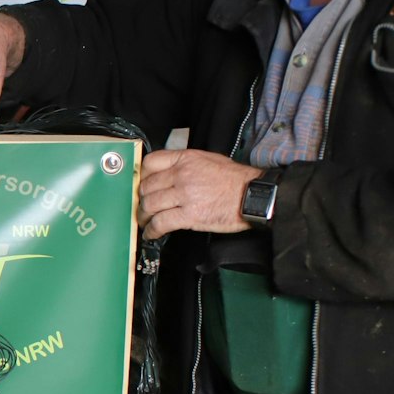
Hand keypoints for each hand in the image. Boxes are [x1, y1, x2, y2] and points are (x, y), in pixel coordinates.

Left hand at [136, 150, 264, 239]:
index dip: (142, 176)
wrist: (252, 195)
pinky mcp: (189, 215)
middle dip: (141, 199)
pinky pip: (161, 223)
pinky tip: (151, 234)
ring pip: (150, 205)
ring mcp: (185, 194)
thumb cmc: (235, 180)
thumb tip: (168, 174)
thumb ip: (186, 164)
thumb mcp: (208, 160)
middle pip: (147, 186)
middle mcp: (182, 174)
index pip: (151, 162)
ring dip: (143, 216)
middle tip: (142, 207)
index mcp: (186, 159)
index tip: (140, 184)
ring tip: (145, 222)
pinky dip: (152, 231)